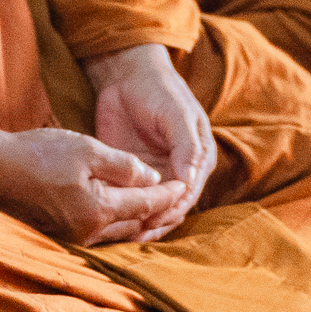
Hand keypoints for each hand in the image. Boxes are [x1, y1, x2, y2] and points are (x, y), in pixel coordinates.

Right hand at [0, 126, 195, 244]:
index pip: (146, 205)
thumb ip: (123, 165)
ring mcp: (72, 238)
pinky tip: (116, 213)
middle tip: (174, 199)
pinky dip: (113, 224)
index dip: (168, 194)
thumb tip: (152, 177)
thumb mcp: (86, 149)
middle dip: (156, 212)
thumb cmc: (36, 153)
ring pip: (116, 233)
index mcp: (99, 210)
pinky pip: (97, 234)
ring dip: (136, 220)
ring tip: (151, 208)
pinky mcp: (58, 236)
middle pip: (135, 225)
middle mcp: (88, 232)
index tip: (184, 185)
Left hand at [86, 45, 218, 239]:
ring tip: (124, 236)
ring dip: (141, 223)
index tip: (153, 220)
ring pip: (153, 208)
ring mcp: (157, 173)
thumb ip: (186, 145)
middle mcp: (181, 171)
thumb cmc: (159, 90)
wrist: (127, 75)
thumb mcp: (176, 113)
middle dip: (156, 223)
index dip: (172, 209)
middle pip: (172, 207)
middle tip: (135, 235)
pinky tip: (112, 222)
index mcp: (198, 158)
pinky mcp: (134, 173)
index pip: (188, 193)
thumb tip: (190, 181)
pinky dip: (124, 209)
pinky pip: (132, 197)